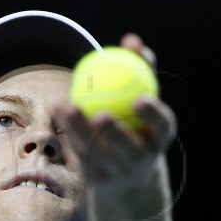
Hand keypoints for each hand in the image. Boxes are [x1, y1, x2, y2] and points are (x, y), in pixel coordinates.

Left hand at [54, 34, 176, 198]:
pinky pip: (82, 153)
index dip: (153, 115)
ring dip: (81, 129)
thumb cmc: (136, 118)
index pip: (162, 126)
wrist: (127, 167)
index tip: (139, 98)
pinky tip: (59, 109)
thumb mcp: (143, 96)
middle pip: (130, 148)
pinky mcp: (99, 180)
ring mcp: (120, 172)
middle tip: (100, 113)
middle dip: (116, 134)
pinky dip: (69, 130)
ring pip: (99, 152)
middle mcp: (144, 158)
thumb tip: (132, 40)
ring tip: (68, 106)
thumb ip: (140, 67)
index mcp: (161, 136)